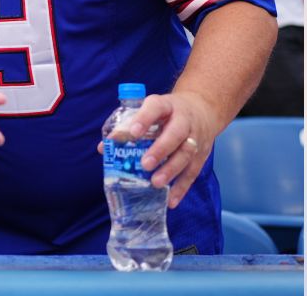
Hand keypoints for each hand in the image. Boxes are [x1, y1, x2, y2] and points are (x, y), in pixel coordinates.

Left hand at [98, 91, 216, 208]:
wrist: (203, 109)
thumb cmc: (168, 112)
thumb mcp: (151, 110)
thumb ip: (128, 126)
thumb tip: (104, 148)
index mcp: (166, 105)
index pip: (155, 107)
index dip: (144, 119)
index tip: (133, 133)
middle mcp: (184, 120)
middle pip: (175, 134)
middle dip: (160, 150)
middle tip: (145, 164)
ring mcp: (196, 138)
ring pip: (186, 154)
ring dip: (171, 170)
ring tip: (155, 183)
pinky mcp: (202, 155)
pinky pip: (193, 172)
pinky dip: (182, 187)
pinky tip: (170, 200)